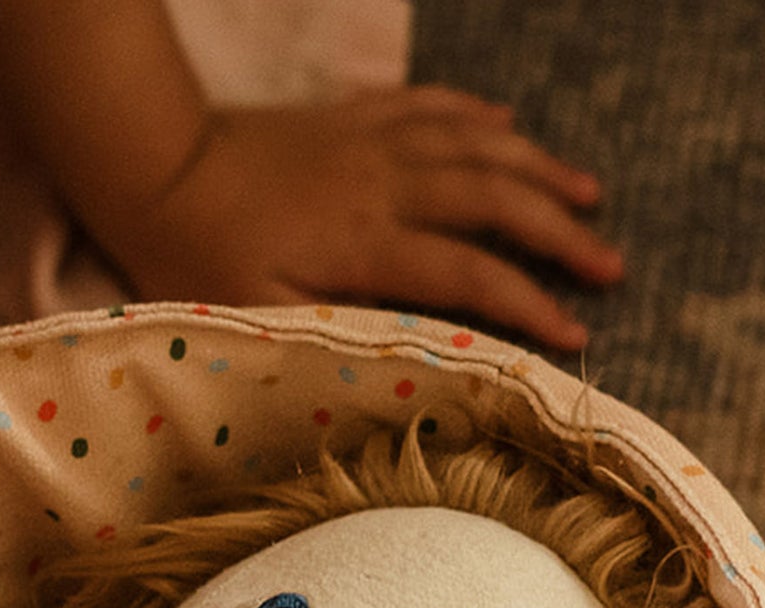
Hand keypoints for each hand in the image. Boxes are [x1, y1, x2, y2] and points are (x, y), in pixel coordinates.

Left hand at [95, 87, 622, 351]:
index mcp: (364, 241)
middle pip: (496, 201)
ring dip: (540, 168)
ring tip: (589, 195)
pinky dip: (478, 117)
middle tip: (610, 267)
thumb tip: (412, 344)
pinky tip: (508, 126)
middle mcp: (384, 183)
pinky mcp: (352, 118)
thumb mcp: (258, 315)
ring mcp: (372, 141)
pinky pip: (433, 106)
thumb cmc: (194, 258)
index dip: (528, 305)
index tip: (575, 337)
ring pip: (478, 145)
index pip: (469, 274)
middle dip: (561, 235)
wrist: (153, 168)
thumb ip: (336, 327)